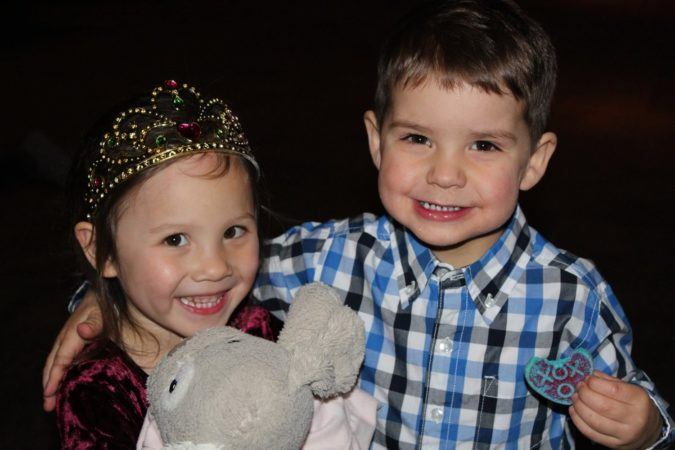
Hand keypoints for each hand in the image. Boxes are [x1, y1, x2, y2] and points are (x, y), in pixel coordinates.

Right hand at [42, 290, 102, 411]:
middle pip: (54, 364)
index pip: (61, 359)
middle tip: (48, 406)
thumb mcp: (101, 312)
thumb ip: (94, 323)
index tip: (49, 393)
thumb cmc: (104, 304)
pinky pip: (64, 359)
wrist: (105, 292)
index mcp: (72, 334)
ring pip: (57, 363)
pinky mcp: (76, 341)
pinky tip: (64, 383)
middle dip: (49, 384)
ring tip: (51, 399)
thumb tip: (81, 331)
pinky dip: (61, 373)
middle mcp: (67, 338)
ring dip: (53, 381)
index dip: (55, 376)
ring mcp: (70, 340)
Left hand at [570, 371, 662, 448]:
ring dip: (579, 407)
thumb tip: (589, 376)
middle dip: (584, 394)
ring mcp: (624, 434)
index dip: (595, 383)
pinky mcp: (614, 444)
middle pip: (602, 406)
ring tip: (575, 398)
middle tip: (578, 388)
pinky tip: (574, 410)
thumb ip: (608, 381)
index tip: (587, 379)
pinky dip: (577, 420)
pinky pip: (590, 433)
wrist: (647, 430)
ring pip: (595, 421)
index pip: (613, 390)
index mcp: (639, 400)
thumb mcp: (628, 388)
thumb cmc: (633, 404)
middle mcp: (635, 419)